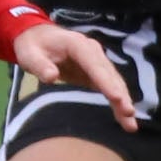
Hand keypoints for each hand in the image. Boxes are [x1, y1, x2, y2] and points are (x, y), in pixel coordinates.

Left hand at [10, 23, 139, 131]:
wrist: (37, 37)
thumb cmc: (32, 46)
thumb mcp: (29, 54)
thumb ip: (40, 65)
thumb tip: (51, 77)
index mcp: (78, 45)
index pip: (95, 64)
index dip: (106, 81)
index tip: (117, 97)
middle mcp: (92, 52)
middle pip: (109, 74)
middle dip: (120, 94)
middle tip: (129, 114)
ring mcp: (96, 62)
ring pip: (114, 82)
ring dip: (123, 101)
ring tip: (131, 123)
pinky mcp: (95, 73)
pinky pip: (109, 88)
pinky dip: (117, 102)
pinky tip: (124, 118)